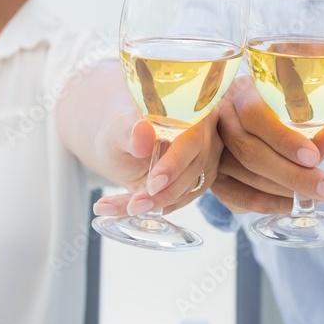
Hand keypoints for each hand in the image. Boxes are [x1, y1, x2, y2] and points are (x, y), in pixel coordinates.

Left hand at [92, 108, 222, 217]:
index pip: (190, 141)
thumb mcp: (117, 130)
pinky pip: (182, 199)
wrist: (124, 145)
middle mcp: (205, 136)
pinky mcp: (200, 180)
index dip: (173, 165)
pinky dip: (156, 207)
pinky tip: (129, 209)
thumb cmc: (122, 132)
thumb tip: (143, 132)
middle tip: (135, 206)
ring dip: (158, 203)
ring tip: (127, 208)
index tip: (152, 185)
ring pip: (189, 188)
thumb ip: (128, 132)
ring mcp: (206, 160)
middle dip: (164, 193)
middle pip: (193, 169)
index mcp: (190, 114)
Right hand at [212, 76, 323, 213]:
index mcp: (238, 93)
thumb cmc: (271, 111)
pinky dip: (270, 204)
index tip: (312, 157)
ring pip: (246, 178)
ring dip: (286, 192)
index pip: (254, 115)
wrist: (240, 123)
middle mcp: (216, 122)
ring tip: (318, 195)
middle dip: (293, 175)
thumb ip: (308, 123)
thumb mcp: (288, 108)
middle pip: (249, 152)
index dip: (283, 139)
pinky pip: (240, 198)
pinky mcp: (212, 179)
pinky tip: (293, 203)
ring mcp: (209, 152)